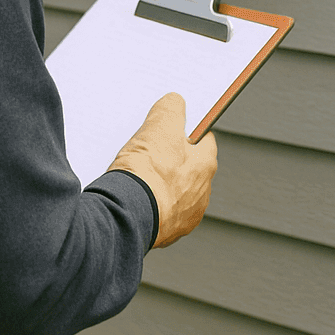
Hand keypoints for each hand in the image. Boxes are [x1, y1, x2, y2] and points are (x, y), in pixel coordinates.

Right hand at [108, 92, 217, 248]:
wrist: (129, 214)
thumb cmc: (147, 171)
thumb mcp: (159, 126)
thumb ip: (171, 109)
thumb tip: (176, 102)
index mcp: (206, 165)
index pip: (204, 140)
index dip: (186, 130)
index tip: (172, 127)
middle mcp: (203, 193)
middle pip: (188, 168)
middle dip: (171, 159)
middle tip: (148, 150)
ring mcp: (186, 216)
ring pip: (175, 192)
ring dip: (161, 184)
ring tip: (137, 176)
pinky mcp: (168, 233)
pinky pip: (161, 212)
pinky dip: (151, 204)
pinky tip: (134, 196)